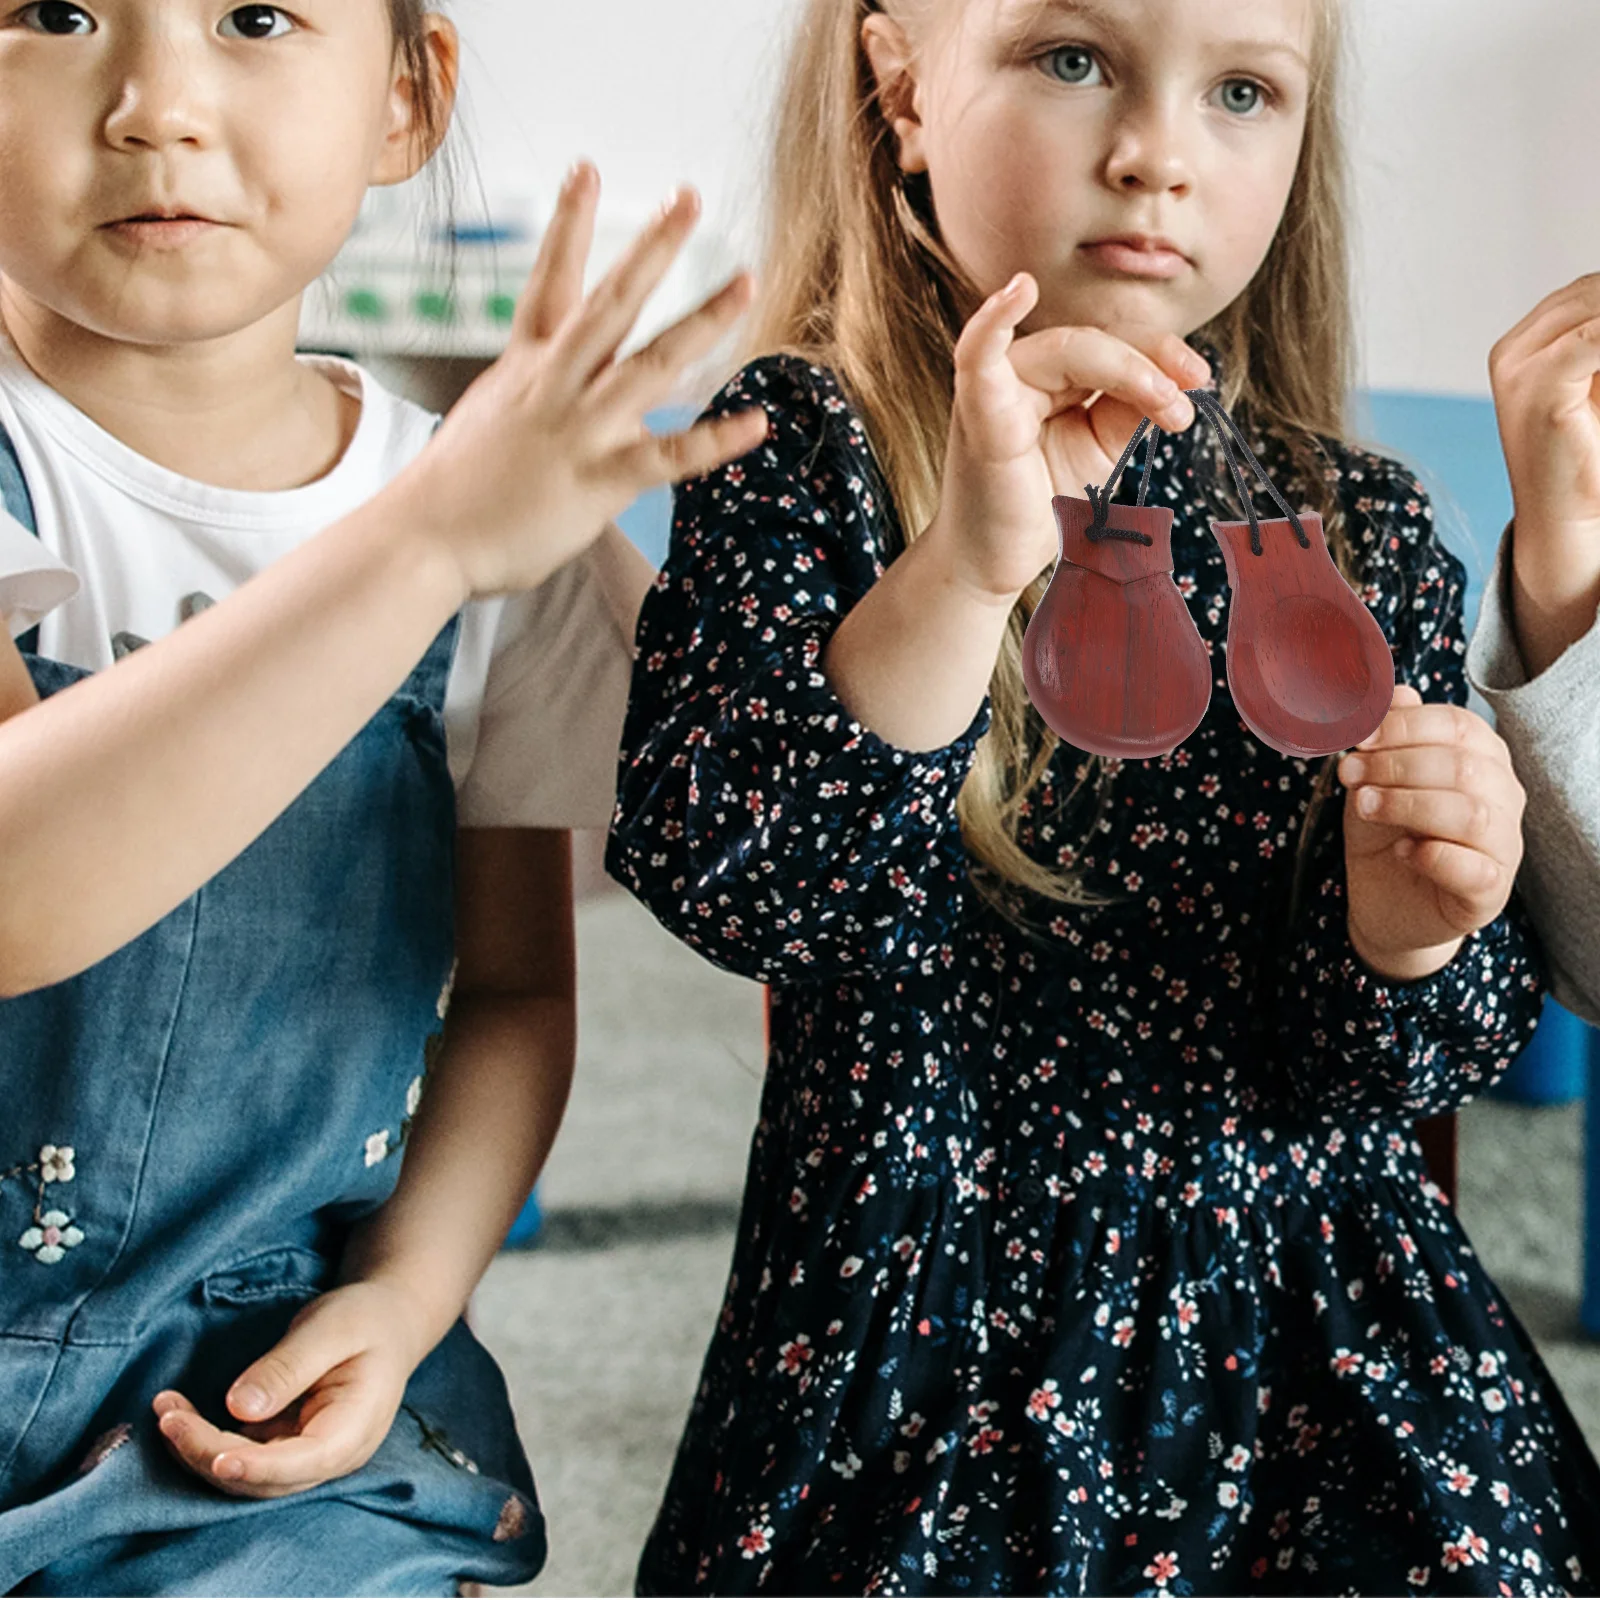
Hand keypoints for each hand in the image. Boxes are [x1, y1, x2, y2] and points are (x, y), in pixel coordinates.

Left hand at [153, 1279, 429, 1498]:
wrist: (386, 1321)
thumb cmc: (365, 1319)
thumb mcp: (333, 1327)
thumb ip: (290, 1366)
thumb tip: (238, 1407)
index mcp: (355, 1430)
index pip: (303, 1463)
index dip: (257, 1467)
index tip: (215, 1456)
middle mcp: (330, 1457)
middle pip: (264, 1479)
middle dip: (209, 1453)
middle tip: (168, 1414)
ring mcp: (306, 1457)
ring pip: (246, 1476)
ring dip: (200, 1451)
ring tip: (166, 1410)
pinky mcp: (285, 1448)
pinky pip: (241, 1458)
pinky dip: (207, 1442)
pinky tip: (180, 1416)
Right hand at [393, 161, 768, 599]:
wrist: (423, 537)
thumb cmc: (453, 492)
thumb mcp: (490, 423)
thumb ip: (536, 403)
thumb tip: (562, 407)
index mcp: (525, 368)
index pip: (548, 281)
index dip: (568, 223)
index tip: (585, 169)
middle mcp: (555, 385)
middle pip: (610, 302)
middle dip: (652, 248)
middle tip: (688, 198)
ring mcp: (580, 428)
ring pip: (650, 362)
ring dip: (702, 320)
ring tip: (744, 282)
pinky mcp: (599, 478)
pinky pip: (668, 454)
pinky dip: (714, 439)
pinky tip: (755, 423)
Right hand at [923, 271, 1209, 605]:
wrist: (994, 563)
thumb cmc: (1041, 506)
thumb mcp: (1100, 451)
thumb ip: (1127, 411)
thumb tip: (1174, 383)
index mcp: (1053, 378)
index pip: (1112, 345)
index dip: (1159, 354)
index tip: (1200, 380)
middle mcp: (1023, 372)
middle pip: (1096, 341)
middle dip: (1150, 362)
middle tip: (1187, 399)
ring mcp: (996, 387)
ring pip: (1067, 348)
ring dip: (1125, 367)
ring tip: (1167, 402)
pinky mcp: (977, 411)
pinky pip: (979, 355)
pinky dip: (993, 320)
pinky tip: (1018, 291)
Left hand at [1336, 685, 1524, 981]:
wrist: (1385, 902)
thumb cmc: (1387, 831)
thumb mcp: (1377, 777)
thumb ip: (1390, 735)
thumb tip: (1395, 693)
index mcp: (1482, 759)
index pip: (1459, 726)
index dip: (1406, 726)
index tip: (1359, 737)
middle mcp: (1504, 798)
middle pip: (1464, 767)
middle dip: (1397, 765)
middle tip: (1350, 774)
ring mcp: (1503, 847)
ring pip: (1471, 814)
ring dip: (1408, 805)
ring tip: (1365, 806)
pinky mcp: (1489, 892)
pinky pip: (1474, 869)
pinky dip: (1434, 856)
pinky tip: (1401, 851)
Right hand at [1488, 274, 1599, 673]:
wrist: (1569, 523)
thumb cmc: (1589, 459)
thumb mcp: (1598, 384)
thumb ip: (1599, 345)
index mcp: (1525, 344)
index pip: (1590, 291)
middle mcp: (1513, 351)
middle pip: (1592, 292)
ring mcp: (1517, 368)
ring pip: (1595, 308)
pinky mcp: (1537, 389)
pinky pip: (1594, 340)